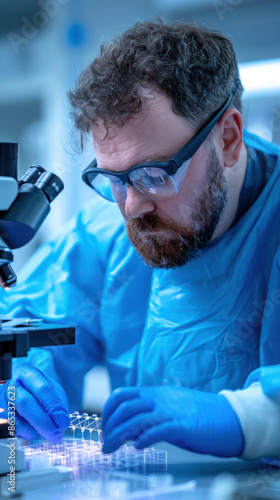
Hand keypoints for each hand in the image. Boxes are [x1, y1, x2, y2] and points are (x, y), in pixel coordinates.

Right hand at [0, 363, 69, 441]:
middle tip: (56, 435)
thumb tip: (62, 418)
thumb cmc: (27, 388)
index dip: (55, 407)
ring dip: (33, 430)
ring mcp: (1, 399)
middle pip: (27, 404)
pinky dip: (23, 432)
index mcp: (26, 372)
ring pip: (17, 419)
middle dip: (45, 423)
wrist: (5, 388)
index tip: (64, 422)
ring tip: (41, 430)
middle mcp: (11, 384)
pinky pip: (12, 429)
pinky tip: (27, 428)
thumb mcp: (40, 384)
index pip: (43, 389)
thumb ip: (53, 397)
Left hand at [102, 386, 243, 456]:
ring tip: (110, 449)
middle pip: (123, 408)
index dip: (107, 411)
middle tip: (105, 442)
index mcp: (155, 393)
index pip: (122, 395)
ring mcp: (170, 411)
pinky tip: (136, 448)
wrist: (229, 417)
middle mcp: (160, 399)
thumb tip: (131, 425)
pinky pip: (155, 431)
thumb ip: (153, 412)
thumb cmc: (200, 415)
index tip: (104, 427)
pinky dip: (142, 439)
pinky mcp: (181, 426)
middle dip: (108, 426)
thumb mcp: (171, 407)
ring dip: (118, 436)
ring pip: (134, 420)